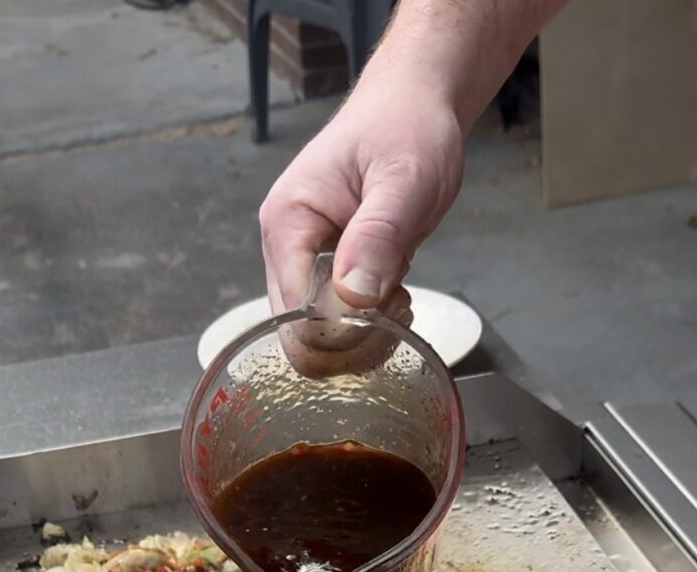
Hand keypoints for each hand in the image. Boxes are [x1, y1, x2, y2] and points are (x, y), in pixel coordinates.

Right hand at [259, 76, 464, 319]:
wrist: (413, 107)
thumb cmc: (407, 127)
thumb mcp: (404, 179)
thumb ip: (378, 236)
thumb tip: (353, 296)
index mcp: (286, 224)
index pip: (297, 318)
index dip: (344, 332)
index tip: (390, 302)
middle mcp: (283, 250)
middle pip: (300, 338)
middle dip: (355, 340)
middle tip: (399, 301)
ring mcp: (300, 264)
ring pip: (319, 339)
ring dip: (365, 335)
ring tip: (400, 291)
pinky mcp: (322, 274)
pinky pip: (335, 326)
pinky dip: (369, 326)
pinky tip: (394, 293)